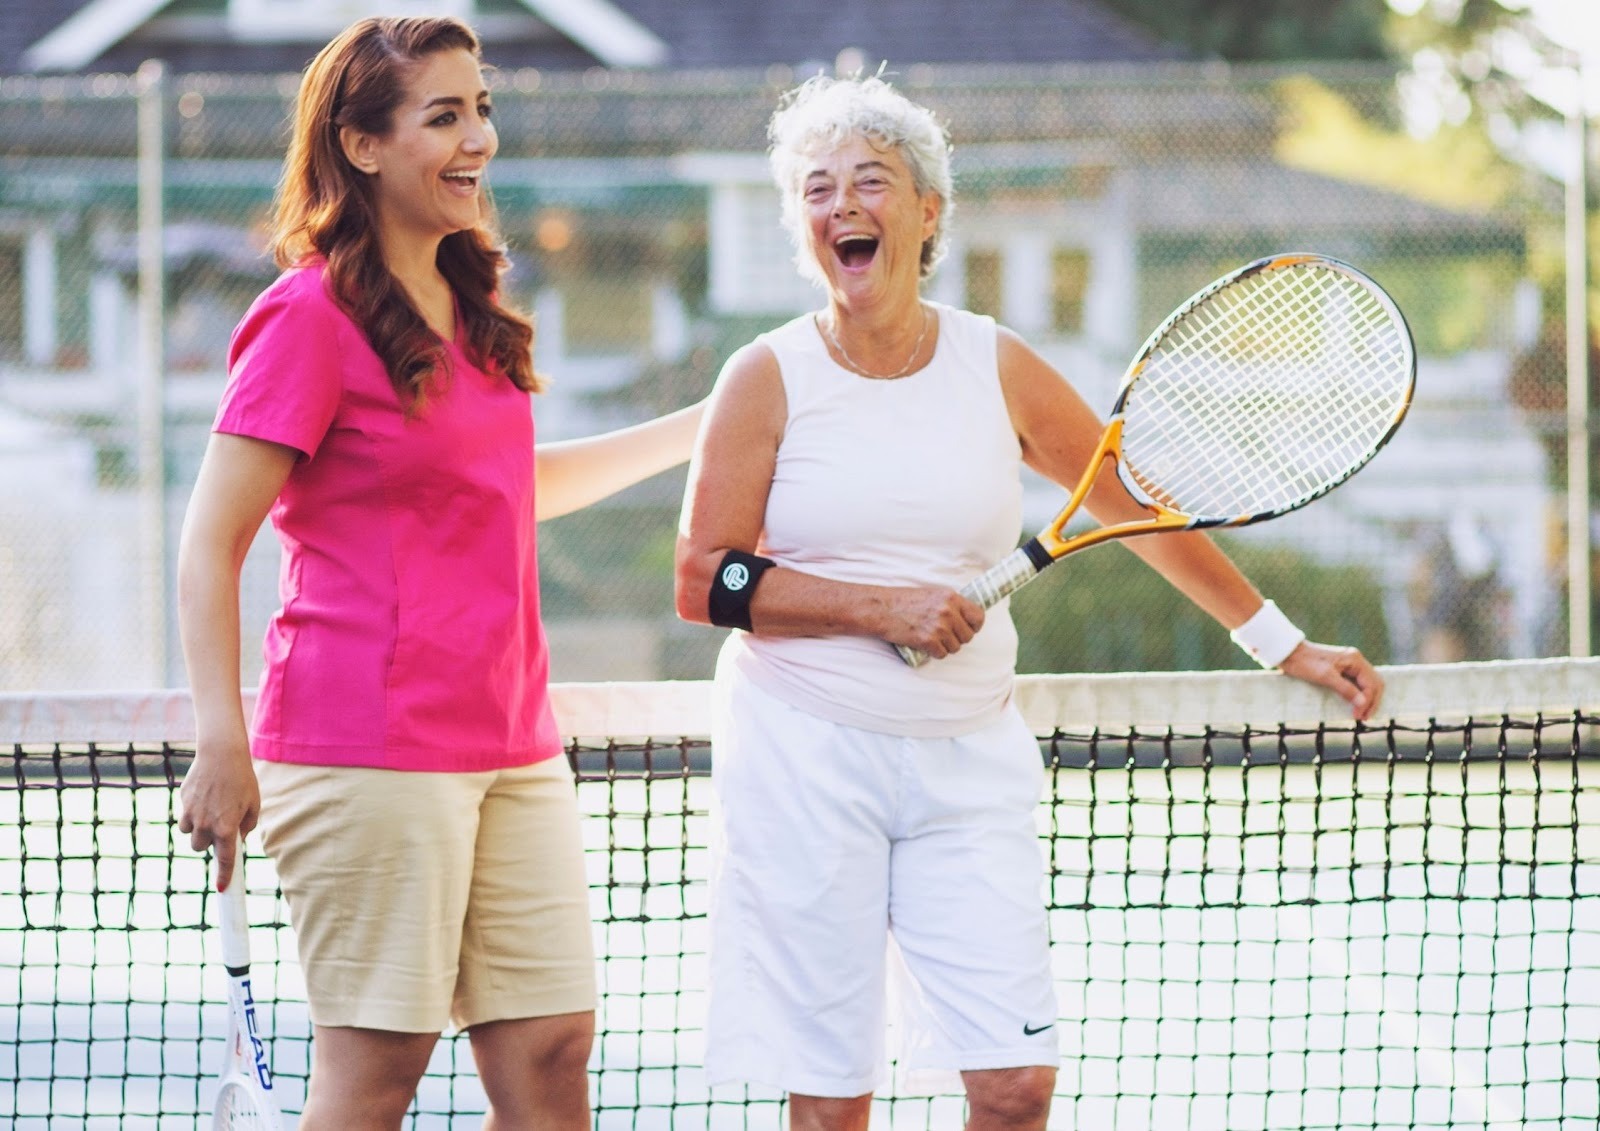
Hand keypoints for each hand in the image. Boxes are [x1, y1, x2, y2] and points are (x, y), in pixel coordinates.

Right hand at [177, 734, 260, 890]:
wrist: (222, 754)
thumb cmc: (243, 779)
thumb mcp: (253, 804)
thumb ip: (246, 827)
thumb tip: (237, 841)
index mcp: (226, 827)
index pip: (225, 859)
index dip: (224, 875)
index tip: (223, 889)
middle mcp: (206, 824)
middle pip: (200, 848)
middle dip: (208, 842)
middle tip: (220, 828)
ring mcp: (191, 813)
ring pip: (189, 833)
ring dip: (198, 829)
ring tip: (212, 810)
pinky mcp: (183, 801)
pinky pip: (185, 816)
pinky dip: (192, 814)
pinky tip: (204, 798)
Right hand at [880, 586, 984, 659]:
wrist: (882, 609)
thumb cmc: (904, 601)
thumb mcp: (933, 594)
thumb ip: (950, 605)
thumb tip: (965, 619)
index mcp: (951, 597)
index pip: (978, 616)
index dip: (974, 626)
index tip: (967, 629)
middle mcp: (948, 611)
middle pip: (968, 636)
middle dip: (958, 639)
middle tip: (944, 636)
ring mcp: (939, 627)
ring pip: (955, 647)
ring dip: (945, 647)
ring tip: (932, 639)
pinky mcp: (928, 640)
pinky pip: (942, 654)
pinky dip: (934, 653)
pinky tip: (925, 645)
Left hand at [1279, 641, 1383, 721]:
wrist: (1289, 653)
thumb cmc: (1305, 663)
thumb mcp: (1325, 677)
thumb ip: (1345, 689)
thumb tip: (1363, 703)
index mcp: (1355, 659)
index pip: (1371, 684)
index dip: (1367, 702)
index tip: (1358, 717)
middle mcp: (1356, 660)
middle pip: (1374, 683)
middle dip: (1371, 702)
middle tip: (1364, 719)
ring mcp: (1350, 664)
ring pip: (1368, 684)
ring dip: (1367, 699)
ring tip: (1362, 715)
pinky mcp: (1343, 669)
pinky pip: (1358, 683)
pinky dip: (1360, 695)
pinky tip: (1356, 705)